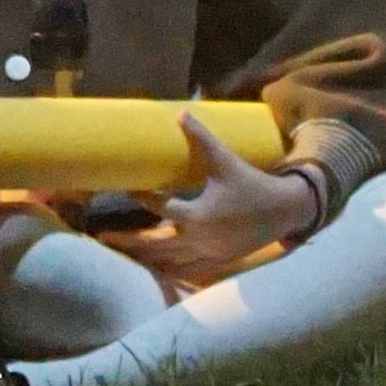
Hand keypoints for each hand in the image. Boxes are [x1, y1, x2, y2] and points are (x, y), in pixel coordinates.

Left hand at [127, 111, 322, 294]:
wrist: (283, 211)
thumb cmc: (251, 184)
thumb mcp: (226, 161)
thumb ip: (202, 139)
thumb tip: (180, 112)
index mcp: (200, 215)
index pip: (161, 208)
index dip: (143, 198)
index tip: (128, 189)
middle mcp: (201, 239)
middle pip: (156, 245)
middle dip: (129, 242)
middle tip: (102, 236)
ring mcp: (209, 255)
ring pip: (168, 263)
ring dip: (144, 259)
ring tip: (120, 252)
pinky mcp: (217, 263)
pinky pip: (186, 273)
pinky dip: (167, 271)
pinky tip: (150, 268)